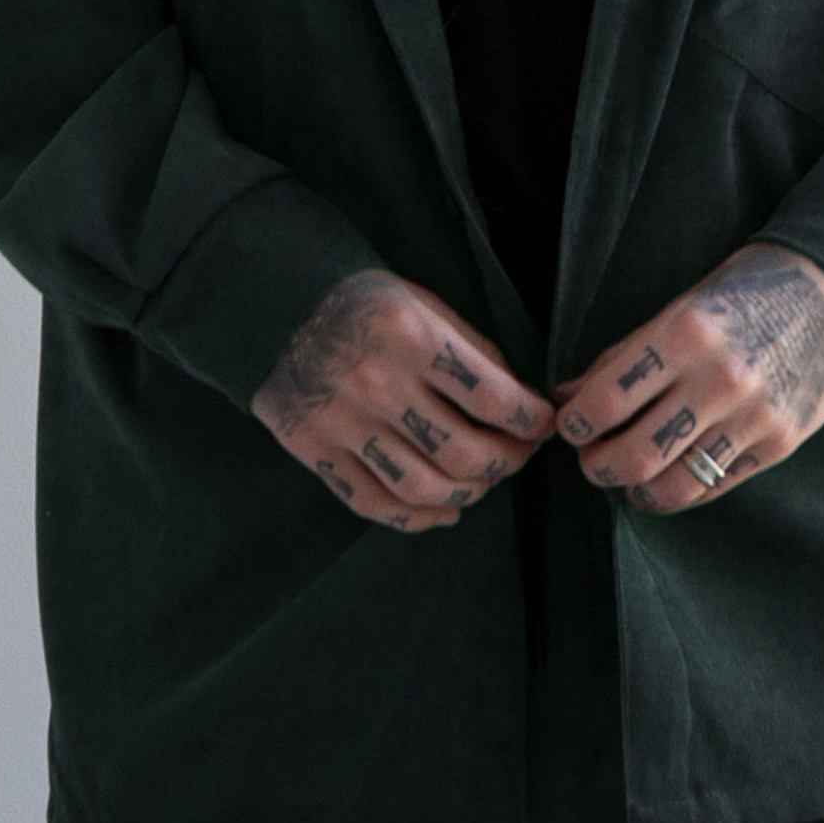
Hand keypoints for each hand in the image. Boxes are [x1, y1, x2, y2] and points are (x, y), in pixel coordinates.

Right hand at [252, 269, 548, 532]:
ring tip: (483, 481)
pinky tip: (444, 510)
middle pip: (464, 452)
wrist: (280, 309)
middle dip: (507, 460)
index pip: (492, 398)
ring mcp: (346, 424)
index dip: (530, 420)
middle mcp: (379, 385)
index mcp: (412, 338)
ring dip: (468, 493)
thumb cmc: (366, 303)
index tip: (543, 423)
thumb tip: (518, 400)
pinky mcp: (318, 452)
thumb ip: (470, 350)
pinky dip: (418, 518)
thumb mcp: (424, 303)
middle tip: (517, 453)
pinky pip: (375, 503)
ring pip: (424, 488)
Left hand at [552, 242, 823, 513]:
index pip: (607, 399)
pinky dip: (681, 491)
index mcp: (687, 332)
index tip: (568, 426)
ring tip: (625, 481)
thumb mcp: (686, 303)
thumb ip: (631, 351)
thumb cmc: (751, 289)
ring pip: (674, 483)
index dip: (575, 423)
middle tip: (590, 461)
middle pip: (634, 454)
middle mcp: (719, 378)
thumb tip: (572, 392)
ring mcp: (753, 416)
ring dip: (636, 490)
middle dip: (597, 467)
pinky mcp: (779, 442)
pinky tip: (667, 481)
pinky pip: (715, 485)